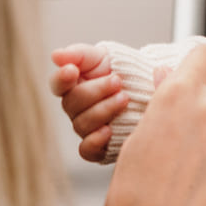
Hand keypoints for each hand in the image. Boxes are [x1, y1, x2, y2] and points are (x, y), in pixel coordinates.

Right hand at [50, 44, 127, 162]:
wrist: (149, 90)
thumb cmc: (122, 71)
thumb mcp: (104, 56)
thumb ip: (79, 54)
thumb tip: (56, 56)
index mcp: (73, 85)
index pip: (57, 84)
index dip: (61, 78)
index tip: (72, 70)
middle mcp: (76, 109)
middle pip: (71, 104)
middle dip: (96, 91)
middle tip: (117, 81)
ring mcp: (87, 129)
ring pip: (81, 124)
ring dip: (103, 110)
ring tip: (125, 98)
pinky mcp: (99, 147)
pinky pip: (87, 150)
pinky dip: (95, 141)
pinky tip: (109, 130)